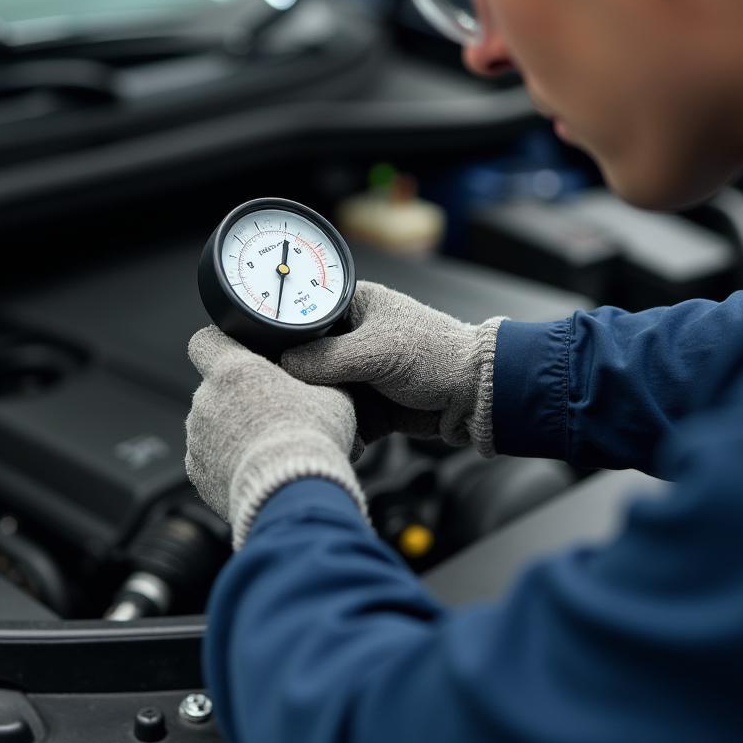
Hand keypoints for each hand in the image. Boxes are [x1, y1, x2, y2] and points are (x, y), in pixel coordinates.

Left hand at [186, 326, 366, 548]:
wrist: (294, 493)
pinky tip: (256, 467)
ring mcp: (197, 438)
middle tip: (268, 408)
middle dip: (235, 395)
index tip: (233, 353)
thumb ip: (316, 376)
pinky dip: (225, 461)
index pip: (204, 341)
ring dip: (230, 429)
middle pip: (212, 386)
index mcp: (233, 370)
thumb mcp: (332, 394)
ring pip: (209, 423)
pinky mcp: (197, 473)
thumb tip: (324, 373)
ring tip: (266, 444)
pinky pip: (208, 458)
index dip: (217, 344)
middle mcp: (206, 400)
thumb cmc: (313, 438)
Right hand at [281, 282, 505, 450]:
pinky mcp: (371, 403)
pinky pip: (343, 416)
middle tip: (286, 397)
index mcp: (353, 305)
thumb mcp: (375, 351)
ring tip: (311, 420)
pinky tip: (334, 437)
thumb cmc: (436, 356)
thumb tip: (285, 366)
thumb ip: (326, 359)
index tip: (264, 356)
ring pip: (322, 391)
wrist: (478, 396)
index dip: (283, 336)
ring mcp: (361, 371)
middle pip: (306, 359)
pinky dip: (339, 429)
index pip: (304, 317)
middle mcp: (352, 336)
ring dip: (319, 408)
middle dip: (299, 382)